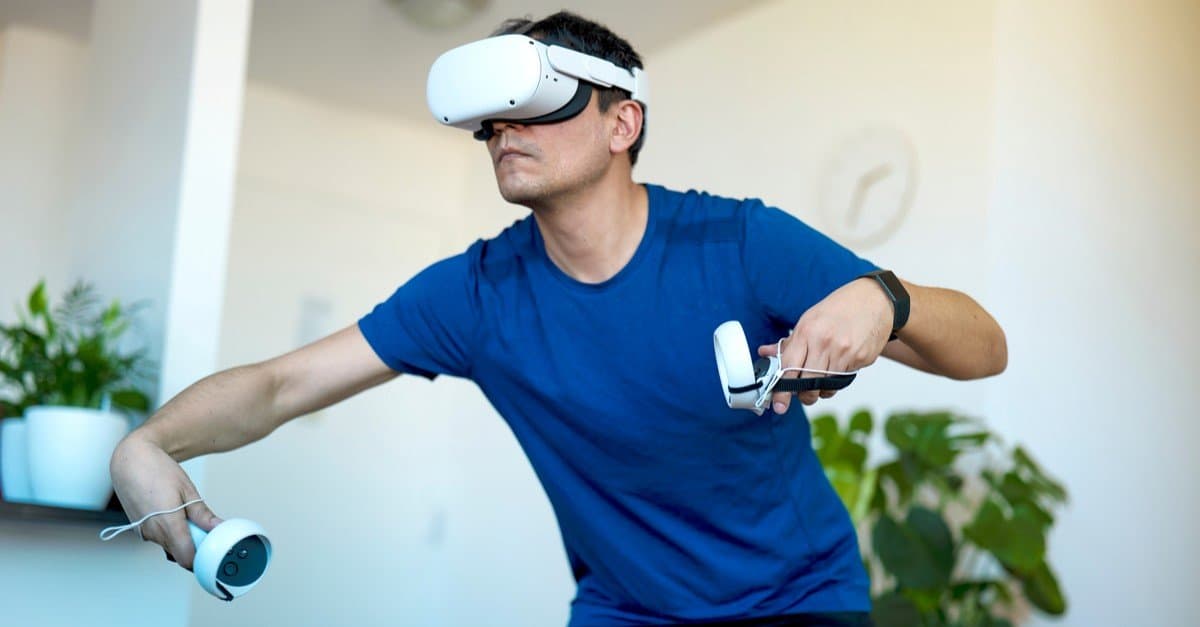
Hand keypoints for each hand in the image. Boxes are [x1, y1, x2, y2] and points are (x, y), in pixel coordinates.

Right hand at [109, 434, 222, 570]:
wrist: (131, 460)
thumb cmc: (157, 470)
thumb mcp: (188, 490)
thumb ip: (203, 515)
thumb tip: (218, 528)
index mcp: (167, 524)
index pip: (186, 559)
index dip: (201, 559)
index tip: (213, 551)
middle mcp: (152, 532)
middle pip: (179, 553)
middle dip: (194, 545)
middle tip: (203, 526)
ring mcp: (143, 532)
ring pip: (169, 545)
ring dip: (181, 538)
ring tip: (185, 513)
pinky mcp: (138, 529)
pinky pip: (159, 537)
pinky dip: (169, 532)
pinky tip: (173, 513)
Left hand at [756, 277, 892, 412]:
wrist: (876, 299)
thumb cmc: (840, 308)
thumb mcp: (809, 319)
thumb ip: (788, 342)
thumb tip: (765, 353)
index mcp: (807, 332)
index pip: (788, 367)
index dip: (781, 390)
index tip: (778, 404)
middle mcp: (825, 343)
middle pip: (808, 383)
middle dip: (804, 396)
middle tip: (803, 396)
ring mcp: (845, 352)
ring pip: (828, 386)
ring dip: (822, 390)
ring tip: (821, 381)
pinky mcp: (861, 359)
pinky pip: (845, 379)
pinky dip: (838, 379)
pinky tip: (840, 366)